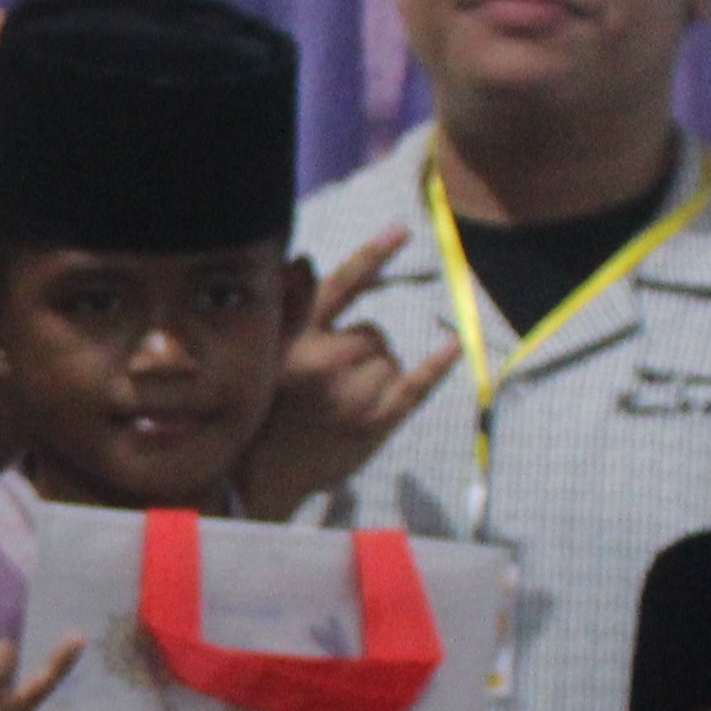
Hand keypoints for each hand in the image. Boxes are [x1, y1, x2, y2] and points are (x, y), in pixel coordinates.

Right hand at [241, 230, 466, 517]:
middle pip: (373, 334)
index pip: (340, 287)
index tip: (403, 230)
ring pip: (390, 361)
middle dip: (363, 352)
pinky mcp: (373, 424)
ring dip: (377, 376)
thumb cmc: (260, 411)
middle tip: (335, 383)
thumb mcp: (261, 355)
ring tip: (344, 403)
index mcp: (293, 341)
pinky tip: (453, 346)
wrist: (258, 480)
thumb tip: (305, 261)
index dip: (373, 256)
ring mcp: (351, 396)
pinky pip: (414, 385)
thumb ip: (286, 309)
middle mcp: (323, 364)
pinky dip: (436, 366)